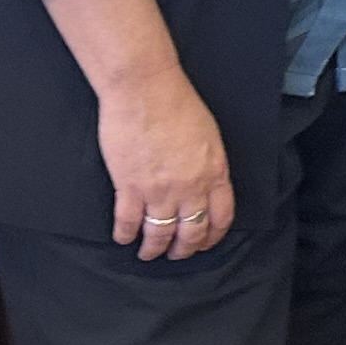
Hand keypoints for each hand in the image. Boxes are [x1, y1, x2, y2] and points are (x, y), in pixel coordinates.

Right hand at [99, 63, 234, 259]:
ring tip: (148, 253)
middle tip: (176, 254)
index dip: (213, 236)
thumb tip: (207, 185)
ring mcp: (159, 191)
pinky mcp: (130, 187)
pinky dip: (126, 235)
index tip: (205, 243)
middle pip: (191, 233)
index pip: (221, 218)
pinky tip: (124, 238)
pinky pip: (128, 223)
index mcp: (214, 173)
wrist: (145, 90)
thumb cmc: (178, 104)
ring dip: (154, 249)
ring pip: (159, 235)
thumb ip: (210, 165)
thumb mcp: (209, 136)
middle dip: (184, 249)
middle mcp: (190, 188)